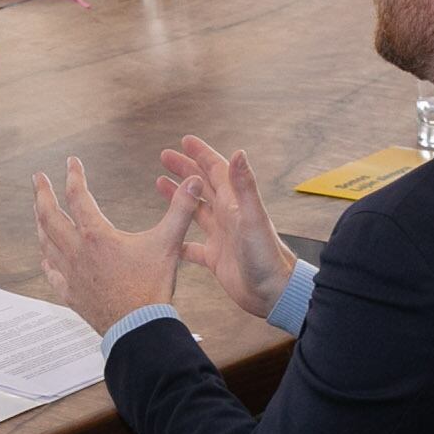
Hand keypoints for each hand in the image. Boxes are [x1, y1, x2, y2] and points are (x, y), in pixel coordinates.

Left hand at [32, 157, 199, 335]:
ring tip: (39, 210)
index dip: (74, 175)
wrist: (139, 327)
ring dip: (40, 223)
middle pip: (50, 216)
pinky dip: (47, 261)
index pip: (78, 196)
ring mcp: (71, 274)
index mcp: (97, 236)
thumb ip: (180, 210)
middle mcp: (77, 252)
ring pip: (47, 243)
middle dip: (42, 194)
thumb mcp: (168, 243)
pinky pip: (52, 274)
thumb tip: (193, 183)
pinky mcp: (71, 294)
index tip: (71, 162)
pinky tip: (46, 259)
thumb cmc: (152, 287)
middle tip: (37, 179)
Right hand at [157, 137, 293, 319]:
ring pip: (196, 211)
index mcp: (234, 204)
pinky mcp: (216, 258)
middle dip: (185, 170)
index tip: (184, 141)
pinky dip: (179, 239)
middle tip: (164, 157)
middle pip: (202, 186)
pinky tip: (168, 237)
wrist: (273, 292)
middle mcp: (227, 217)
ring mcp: (221, 237)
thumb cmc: (267, 256)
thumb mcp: (253, 217)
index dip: (201, 154)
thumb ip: (244, 186)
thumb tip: (239, 152)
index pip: (216, 171)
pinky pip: (192, 246)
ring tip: (160, 184)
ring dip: (180, 197)